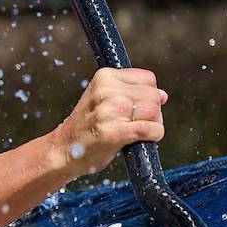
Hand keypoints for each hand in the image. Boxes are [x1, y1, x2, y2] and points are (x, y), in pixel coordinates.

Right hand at [50, 67, 167, 176]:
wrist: (63, 150)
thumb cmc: (88, 126)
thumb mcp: (103, 98)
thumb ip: (131, 92)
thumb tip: (163, 95)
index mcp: (104, 77)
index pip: (148, 79)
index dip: (149, 95)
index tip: (138, 107)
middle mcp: (106, 90)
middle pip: (153, 96)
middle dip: (153, 111)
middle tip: (136, 123)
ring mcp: (109, 111)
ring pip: (154, 112)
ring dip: (154, 124)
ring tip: (137, 131)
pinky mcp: (113, 133)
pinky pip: (150, 129)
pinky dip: (154, 135)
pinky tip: (145, 139)